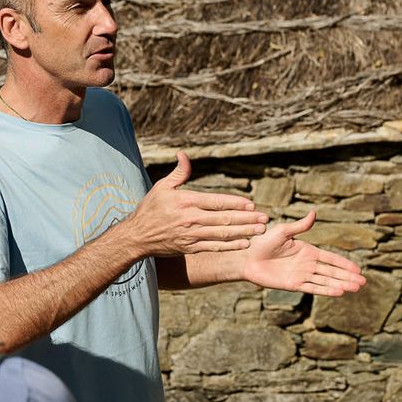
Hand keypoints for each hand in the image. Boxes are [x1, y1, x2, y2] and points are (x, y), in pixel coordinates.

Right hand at [123, 152, 267, 254]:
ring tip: (260, 230)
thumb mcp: (162, 186)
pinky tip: (244, 243)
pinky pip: (215, 247)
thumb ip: (178, 172)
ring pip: (223, 233)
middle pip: (224, 219)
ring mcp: (191, 235)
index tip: (251, 204)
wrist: (137, 236)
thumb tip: (183, 154)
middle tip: (264, 218)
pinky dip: (230, 246)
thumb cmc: (150, 208)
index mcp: (186, 201)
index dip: (236, 203)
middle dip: (247, 218)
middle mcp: (191, 219)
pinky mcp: (190, 247)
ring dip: (244, 232)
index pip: (216, 202)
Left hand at [240, 210, 365, 295]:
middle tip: (363, 283)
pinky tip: (338, 292)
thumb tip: (314, 213)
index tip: (358, 270)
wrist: (247, 257)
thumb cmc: (262, 242)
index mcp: (307, 251)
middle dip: (348, 277)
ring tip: (355, 288)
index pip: (331, 258)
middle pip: (332, 272)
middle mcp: (307, 264)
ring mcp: (301, 275)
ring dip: (341, 284)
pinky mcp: (293, 284)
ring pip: (325, 281)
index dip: (344, 264)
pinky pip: (313, 288)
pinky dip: (326, 290)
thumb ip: (300, 226)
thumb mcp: (283, 231)